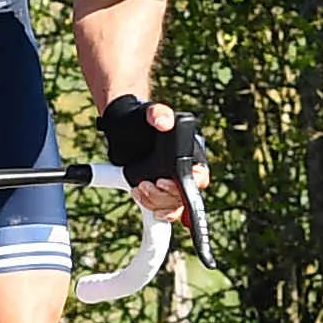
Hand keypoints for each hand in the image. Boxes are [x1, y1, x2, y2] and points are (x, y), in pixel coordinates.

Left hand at [96, 94, 195, 218]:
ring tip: (138, 188)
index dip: (182, 186)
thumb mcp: (149, 113)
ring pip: (172, 207)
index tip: (162, 181)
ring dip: (154, 202)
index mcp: (192, 156)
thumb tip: (164, 122)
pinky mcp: (158, 191)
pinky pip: (162, 209)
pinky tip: (138, 194)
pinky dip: (150, 206)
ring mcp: (172, 184)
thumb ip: (159, 114)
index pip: (200, 179)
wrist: (122, 126)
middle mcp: (185, 172)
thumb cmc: (141, 118)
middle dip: (163, 197)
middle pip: (183, 198)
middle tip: (145, 184)